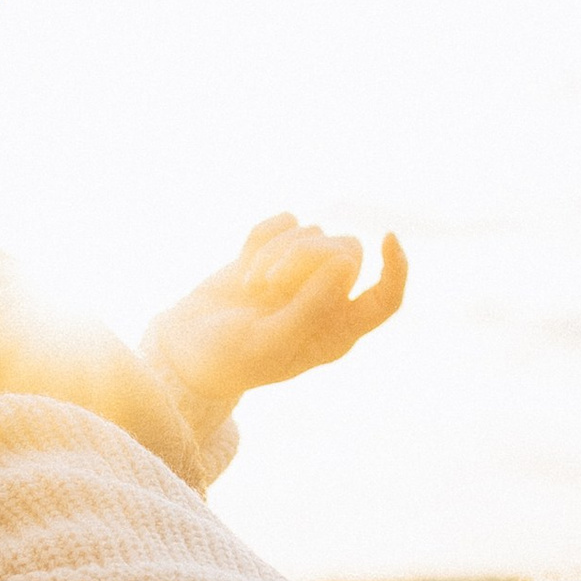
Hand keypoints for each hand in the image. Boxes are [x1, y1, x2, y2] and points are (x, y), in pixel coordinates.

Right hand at [145, 218, 406, 413]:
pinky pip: (285, 222)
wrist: (184, 348)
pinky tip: (243, 263)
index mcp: (337, 333)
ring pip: (313, 234)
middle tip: (269, 284)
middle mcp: (328, 301)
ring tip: (250, 286)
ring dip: (276, 255)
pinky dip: (263, 237)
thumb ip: (311, 307)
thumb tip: (347, 264)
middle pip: (345, 253)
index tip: (388, 237)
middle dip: (305, 259)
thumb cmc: (230, 357)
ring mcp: (302, 274)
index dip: (396, 269)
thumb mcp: (270, 342)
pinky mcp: (275, 252)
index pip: (385, 299)